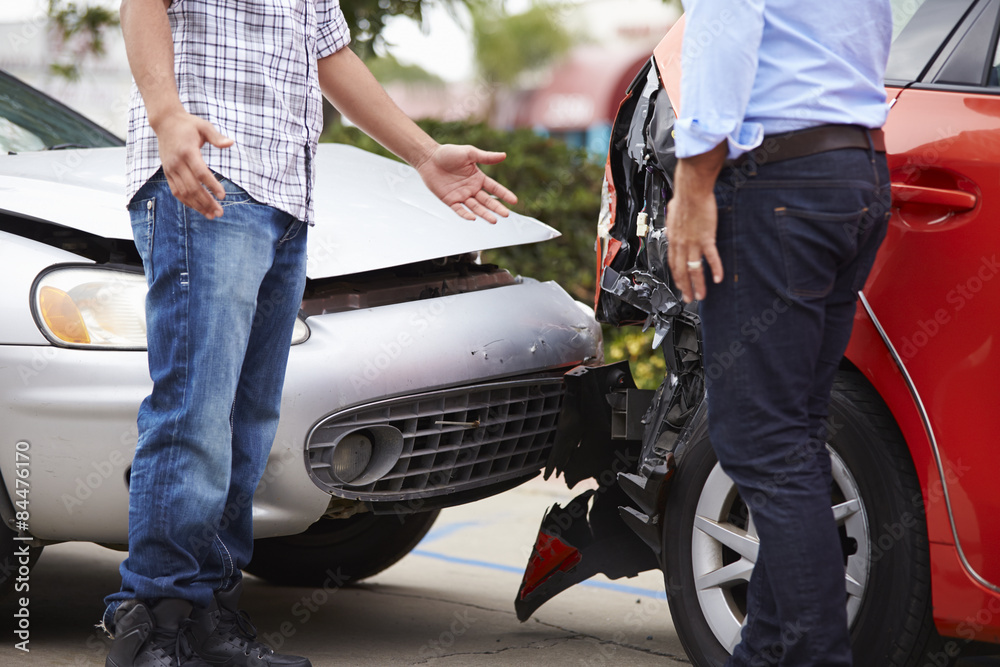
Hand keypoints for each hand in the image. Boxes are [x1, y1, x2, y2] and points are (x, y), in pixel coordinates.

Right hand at [153, 110, 233, 218]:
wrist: (165, 122)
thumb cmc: (188, 125)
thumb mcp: (204, 126)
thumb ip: (217, 137)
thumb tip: (231, 143)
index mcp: (188, 152)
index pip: (200, 172)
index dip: (212, 185)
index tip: (223, 196)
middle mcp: (177, 162)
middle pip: (193, 187)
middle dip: (207, 201)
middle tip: (220, 212)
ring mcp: (171, 169)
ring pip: (184, 192)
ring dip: (198, 205)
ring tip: (212, 215)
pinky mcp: (167, 173)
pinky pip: (176, 191)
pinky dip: (187, 202)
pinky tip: (199, 209)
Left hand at [414, 145, 516, 222]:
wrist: (428, 158)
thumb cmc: (448, 153)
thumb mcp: (469, 153)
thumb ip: (486, 157)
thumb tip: (504, 155)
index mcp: (478, 178)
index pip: (494, 188)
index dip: (504, 194)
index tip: (514, 201)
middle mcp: (471, 188)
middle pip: (487, 201)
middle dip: (497, 208)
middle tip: (506, 215)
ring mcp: (461, 195)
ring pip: (475, 207)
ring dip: (484, 214)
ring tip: (494, 220)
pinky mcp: (450, 200)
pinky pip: (459, 210)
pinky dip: (466, 214)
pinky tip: (473, 218)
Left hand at [666, 187, 723, 302]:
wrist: (692, 190)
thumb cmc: (684, 198)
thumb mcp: (672, 215)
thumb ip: (673, 225)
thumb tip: (671, 227)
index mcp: (673, 239)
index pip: (672, 263)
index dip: (676, 277)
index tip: (679, 285)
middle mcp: (681, 244)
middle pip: (681, 271)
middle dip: (685, 287)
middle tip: (688, 298)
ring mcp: (693, 242)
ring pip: (694, 269)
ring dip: (698, 284)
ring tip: (701, 295)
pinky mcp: (706, 238)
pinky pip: (711, 257)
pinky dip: (715, 268)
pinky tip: (718, 278)